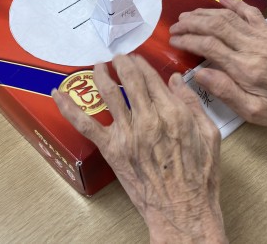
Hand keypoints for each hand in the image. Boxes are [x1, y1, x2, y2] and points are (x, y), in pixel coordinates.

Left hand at [53, 55, 225, 242]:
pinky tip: (57, 93)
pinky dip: (68, 107)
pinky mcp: (111, 148)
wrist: (182, 210)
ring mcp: (127, 133)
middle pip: (130, 80)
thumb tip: (176, 79)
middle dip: (122, 63)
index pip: (151, 77)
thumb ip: (192, 103)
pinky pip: (85, 124)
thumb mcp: (209, 134)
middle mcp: (147, 118)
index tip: (137, 58)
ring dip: (101, 74)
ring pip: (108, 93)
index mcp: (172, 112)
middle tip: (118, 57)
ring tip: (98, 66)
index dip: (141, 64)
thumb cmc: (199, 175)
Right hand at [169, 0, 266, 128]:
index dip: (187, 40)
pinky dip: (233, 3)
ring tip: (186, 16)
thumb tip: (199, 74)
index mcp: (246, 69)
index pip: (209, 46)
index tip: (173, 41)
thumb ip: (225, 91)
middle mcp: (254, 48)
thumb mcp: (253, 112)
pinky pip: (250, 12)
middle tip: (174, 27)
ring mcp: (263, 37)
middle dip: (191, 24)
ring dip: (204, 13)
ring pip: (228, 17)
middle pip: (215, 26)